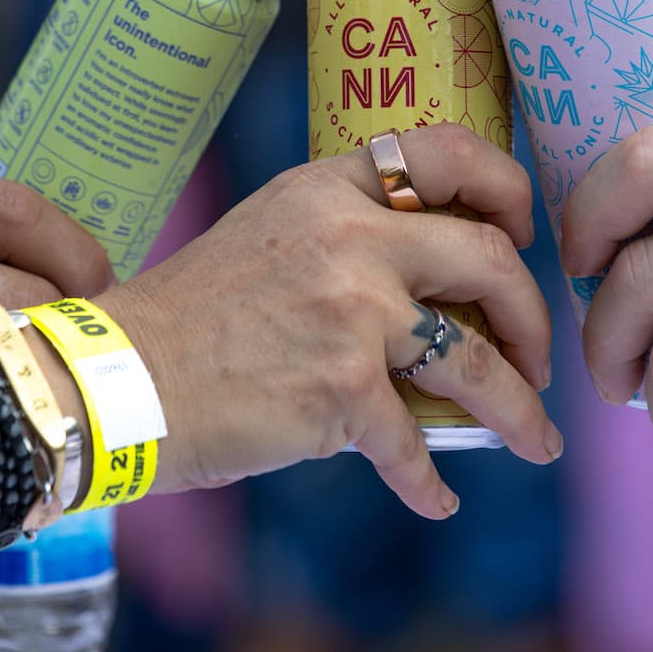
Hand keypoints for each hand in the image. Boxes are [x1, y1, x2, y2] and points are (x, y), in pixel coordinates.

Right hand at [107, 124, 559, 518]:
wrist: (118, 379)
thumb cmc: (191, 316)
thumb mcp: (268, 233)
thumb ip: (343, 235)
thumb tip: (425, 287)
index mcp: (329, 188)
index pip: (448, 152)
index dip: (506, 189)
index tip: (521, 234)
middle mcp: (351, 236)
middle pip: (490, 257)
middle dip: (530, 314)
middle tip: (533, 355)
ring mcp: (353, 310)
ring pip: (476, 358)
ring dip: (518, 408)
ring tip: (534, 439)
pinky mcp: (343, 387)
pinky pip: (414, 444)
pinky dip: (430, 482)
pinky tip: (438, 499)